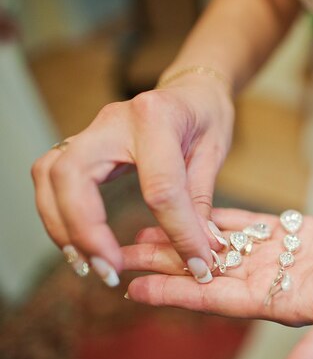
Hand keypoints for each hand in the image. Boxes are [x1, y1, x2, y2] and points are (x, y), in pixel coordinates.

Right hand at [31, 74, 233, 283]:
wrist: (191, 88)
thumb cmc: (206, 116)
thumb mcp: (214, 152)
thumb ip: (201, 200)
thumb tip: (201, 251)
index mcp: (157, 118)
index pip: (161, 187)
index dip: (179, 233)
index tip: (197, 266)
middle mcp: (114, 120)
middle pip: (75, 175)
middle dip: (86, 230)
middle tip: (109, 270)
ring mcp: (92, 130)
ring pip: (51, 176)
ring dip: (62, 227)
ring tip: (89, 265)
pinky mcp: (83, 144)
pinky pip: (52, 178)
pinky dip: (58, 214)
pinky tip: (78, 244)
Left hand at [122, 208, 312, 358]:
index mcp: (285, 302)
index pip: (219, 298)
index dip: (177, 292)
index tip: (134, 286)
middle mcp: (279, 280)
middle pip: (212, 270)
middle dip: (168, 261)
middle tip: (121, 248)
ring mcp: (289, 254)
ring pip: (226, 245)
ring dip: (188, 235)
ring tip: (148, 224)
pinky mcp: (302, 230)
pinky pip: (255, 223)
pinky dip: (225, 217)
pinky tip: (199, 207)